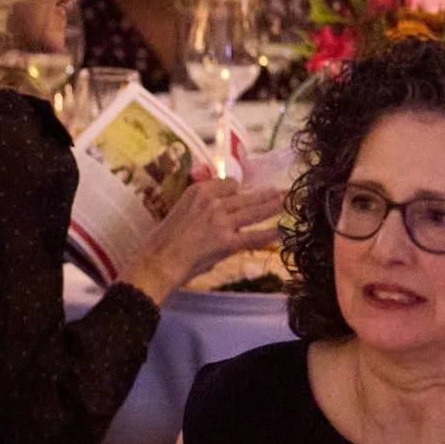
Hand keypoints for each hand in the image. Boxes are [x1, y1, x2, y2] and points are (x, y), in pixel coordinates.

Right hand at [126, 176, 284, 302]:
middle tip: (281, 192)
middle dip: (266, 194)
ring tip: (286, 203)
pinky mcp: (228, 242)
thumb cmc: (163, 238)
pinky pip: (255, 236)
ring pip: (255, 211)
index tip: (244, 194)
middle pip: (247, 196)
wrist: (159, 260)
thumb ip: (201, 206)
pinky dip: (269, 234)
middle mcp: (213, 202)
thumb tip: (219, 209)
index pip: (230, 183)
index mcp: (198, 191)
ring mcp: (223, 221)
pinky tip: (281, 232)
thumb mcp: (180, 210)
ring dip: (273, 207)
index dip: (239, 190)